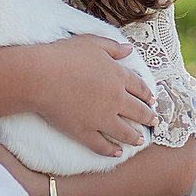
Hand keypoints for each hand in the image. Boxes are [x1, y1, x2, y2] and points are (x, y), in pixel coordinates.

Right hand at [30, 35, 153, 157]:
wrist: (42, 76)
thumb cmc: (64, 55)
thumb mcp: (92, 42)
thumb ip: (113, 47)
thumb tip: (129, 49)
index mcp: (118, 76)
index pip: (140, 88)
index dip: (147, 95)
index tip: (152, 101)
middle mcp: (115, 99)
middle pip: (137, 111)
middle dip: (148, 117)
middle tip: (153, 121)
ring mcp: (101, 118)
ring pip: (124, 132)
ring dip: (135, 137)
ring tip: (140, 140)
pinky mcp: (85, 132)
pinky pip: (102, 145)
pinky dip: (111, 150)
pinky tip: (117, 153)